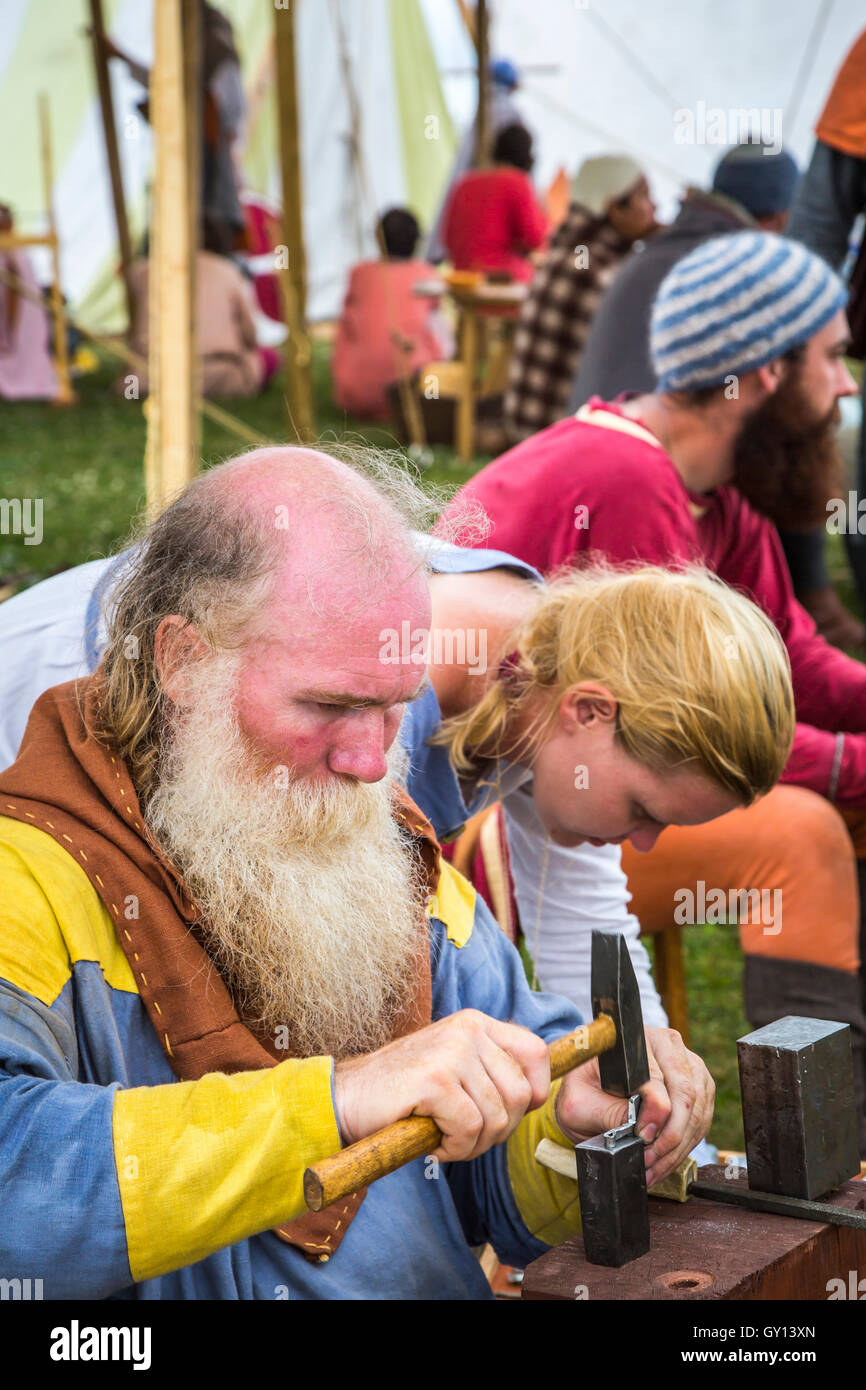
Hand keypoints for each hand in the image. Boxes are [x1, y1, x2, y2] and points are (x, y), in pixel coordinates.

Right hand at [333, 1009, 549, 1161]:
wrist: (347, 1098)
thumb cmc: (402, 1091)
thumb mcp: (453, 1066)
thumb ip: (489, 1069)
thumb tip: (538, 1094)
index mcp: (475, 1023)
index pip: (535, 1051)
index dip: (536, 1090)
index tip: (512, 1113)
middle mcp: (468, 1030)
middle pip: (521, 1094)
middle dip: (500, 1130)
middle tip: (467, 1137)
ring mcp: (452, 1053)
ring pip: (497, 1117)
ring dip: (474, 1144)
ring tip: (445, 1139)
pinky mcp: (435, 1080)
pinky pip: (470, 1129)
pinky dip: (455, 1148)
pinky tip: (432, 1142)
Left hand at [554, 1025, 714, 1186]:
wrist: (589, 1091)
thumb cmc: (583, 1091)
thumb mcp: (580, 1103)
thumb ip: (609, 1112)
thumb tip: (643, 1128)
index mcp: (635, 1040)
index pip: (658, 1077)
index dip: (655, 1114)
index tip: (642, 1139)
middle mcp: (667, 1046)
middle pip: (686, 1094)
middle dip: (670, 1136)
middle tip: (649, 1159)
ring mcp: (688, 1066)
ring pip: (698, 1111)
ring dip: (678, 1146)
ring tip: (653, 1167)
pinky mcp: (699, 1087)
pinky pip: (701, 1121)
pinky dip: (685, 1147)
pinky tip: (663, 1162)